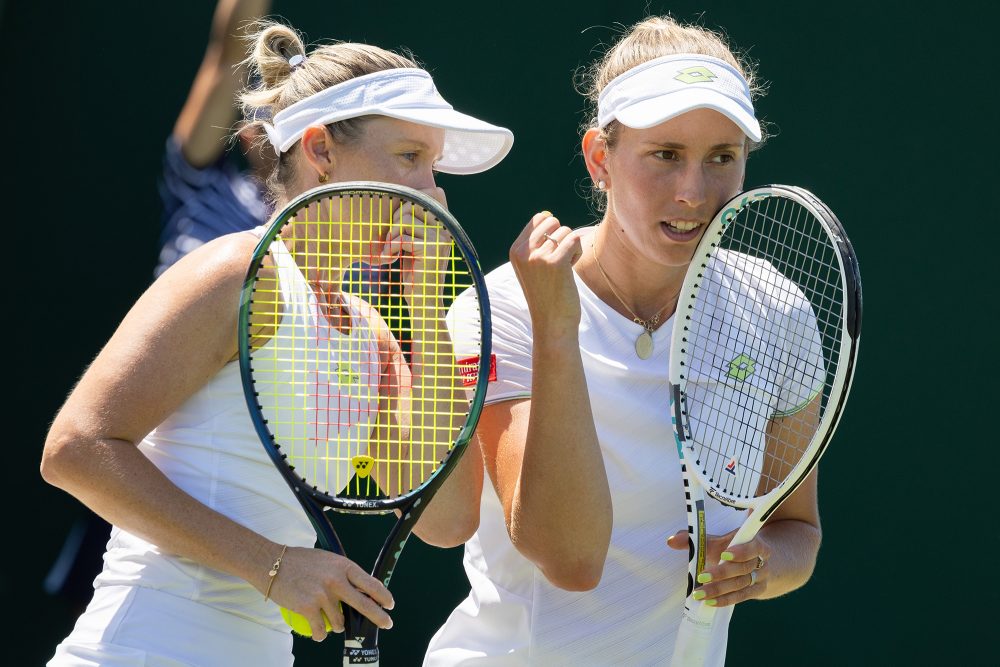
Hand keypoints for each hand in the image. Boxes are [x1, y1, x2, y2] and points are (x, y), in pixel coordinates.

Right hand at [266, 546, 393, 641]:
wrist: (271, 563)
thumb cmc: (300, 562)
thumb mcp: (328, 561)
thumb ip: (344, 574)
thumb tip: (364, 590)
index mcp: (343, 566)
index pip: (370, 583)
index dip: (383, 596)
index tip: (390, 605)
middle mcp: (336, 580)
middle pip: (363, 604)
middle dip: (379, 617)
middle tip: (387, 624)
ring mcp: (322, 595)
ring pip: (339, 621)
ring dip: (336, 626)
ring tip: (328, 620)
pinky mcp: (308, 607)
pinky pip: (320, 629)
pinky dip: (320, 634)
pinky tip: (318, 632)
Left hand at [378, 186, 452, 304]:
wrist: (425, 302)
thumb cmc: (415, 274)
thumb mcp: (414, 244)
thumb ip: (413, 224)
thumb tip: (400, 202)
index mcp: (444, 224)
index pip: (430, 194)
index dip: (408, 205)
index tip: (401, 227)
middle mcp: (446, 227)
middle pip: (411, 204)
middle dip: (396, 220)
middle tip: (393, 239)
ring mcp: (441, 237)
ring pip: (404, 219)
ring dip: (392, 235)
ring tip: (391, 250)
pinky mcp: (431, 249)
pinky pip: (402, 238)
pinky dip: (390, 248)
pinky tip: (389, 260)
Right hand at [508, 211, 583, 338]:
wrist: (552, 323)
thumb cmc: (546, 294)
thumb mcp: (532, 266)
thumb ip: (536, 242)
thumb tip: (547, 214)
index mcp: (515, 250)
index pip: (537, 219)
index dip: (551, 232)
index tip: (550, 253)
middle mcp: (523, 252)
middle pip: (552, 221)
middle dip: (561, 237)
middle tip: (558, 259)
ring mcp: (538, 257)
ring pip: (565, 231)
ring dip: (570, 248)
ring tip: (564, 268)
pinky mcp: (556, 263)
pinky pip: (574, 240)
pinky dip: (577, 252)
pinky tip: (571, 269)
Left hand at [666, 529, 768, 607]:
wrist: (757, 562)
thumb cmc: (733, 547)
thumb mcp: (719, 541)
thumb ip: (697, 540)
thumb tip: (672, 541)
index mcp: (756, 543)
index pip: (753, 547)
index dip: (740, 551)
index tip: (724, 554)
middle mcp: (762, 561)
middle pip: (743, 568)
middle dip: (722, 573)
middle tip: (701, 576)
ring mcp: (760, 578)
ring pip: (740, 584)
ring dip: (719, 590)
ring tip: (699, 594)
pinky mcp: (756, 591)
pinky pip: (740, 597)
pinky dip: (724, 599)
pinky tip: (709, 602)